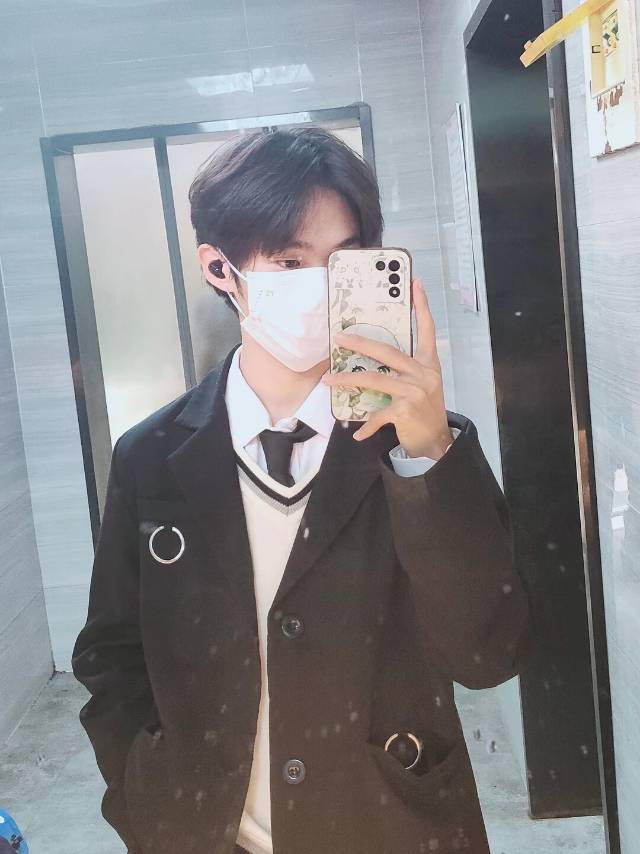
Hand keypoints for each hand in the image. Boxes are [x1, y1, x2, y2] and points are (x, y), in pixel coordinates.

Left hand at [322, 278, 452, 459]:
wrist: (437, 441)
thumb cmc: (425, 410)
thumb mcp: (422, 385)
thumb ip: (406, 369)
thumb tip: (377, 357)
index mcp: (428, 364)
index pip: (426, 330)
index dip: (422, 307)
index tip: (415, 283)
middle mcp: (423, 374)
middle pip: (388, 351)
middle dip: (361, 343)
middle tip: (339, 337)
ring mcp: (415, 392)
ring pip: (376, 379)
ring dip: (348, 380)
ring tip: (328, 381)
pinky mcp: (405, 411)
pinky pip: (378, 414)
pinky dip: (366, 426)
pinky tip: (356, 434)